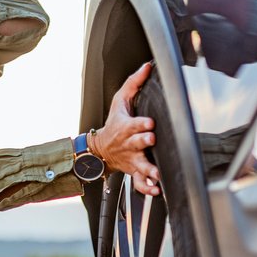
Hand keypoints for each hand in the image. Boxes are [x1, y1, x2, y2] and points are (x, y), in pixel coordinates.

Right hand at [94, 61, 161, 195]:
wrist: (99, 149)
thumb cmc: (113, 123)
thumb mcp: (119, 101)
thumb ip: (134, 83)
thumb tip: (148, 66)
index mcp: (126, 127)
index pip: (133, 124)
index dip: (141, 123)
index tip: (149, 123)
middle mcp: (129, 144)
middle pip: (136, 143)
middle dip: (143, 141)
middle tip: (151, 139)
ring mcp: (131, 159)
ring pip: (139, 165)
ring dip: (148, 169)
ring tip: (156, 174)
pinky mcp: (134, 171)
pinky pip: (139, 182)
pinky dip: (146, 188)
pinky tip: (156, 190)